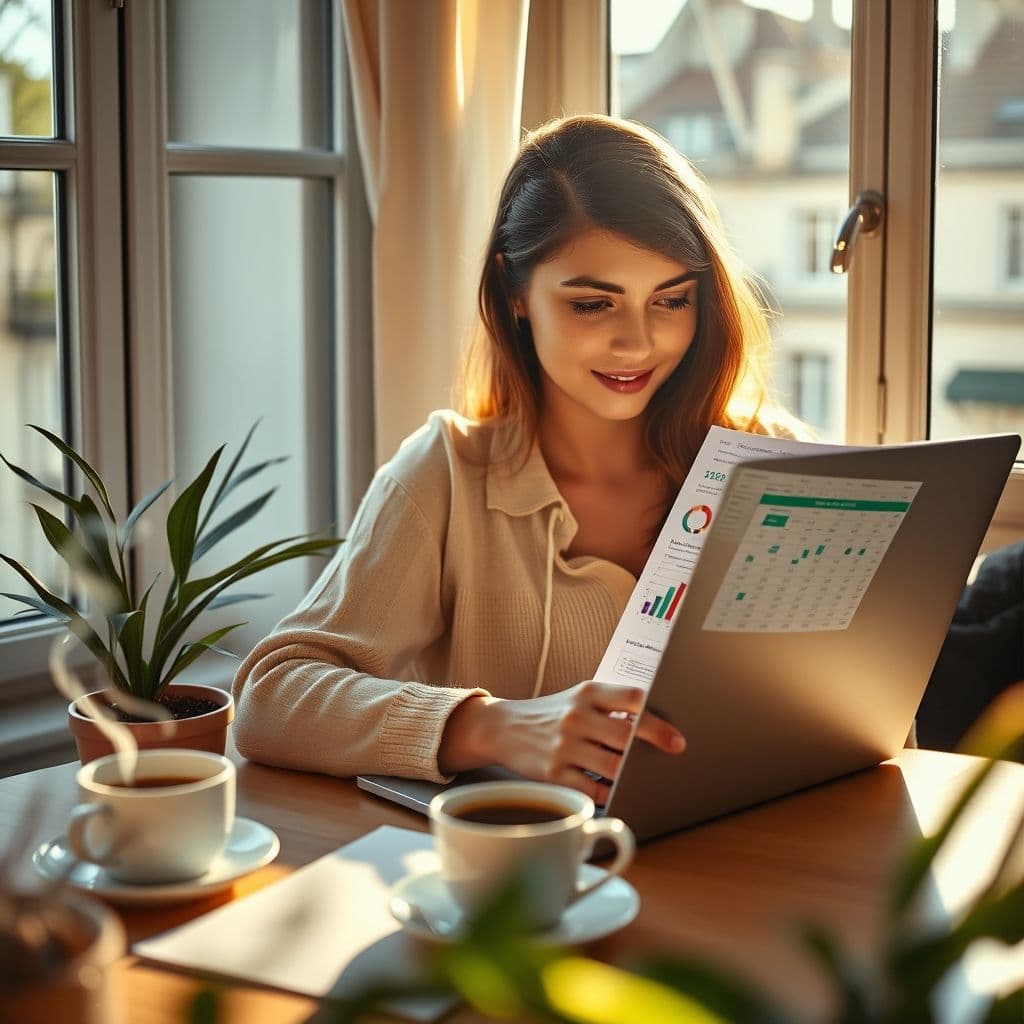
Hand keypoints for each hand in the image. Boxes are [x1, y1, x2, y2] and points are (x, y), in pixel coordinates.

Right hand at [441, 682, 684, 803]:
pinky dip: (608, 791)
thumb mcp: (578, 698)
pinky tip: (612, 788)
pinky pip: (593, 789)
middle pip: (627, 735)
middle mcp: (576, 716)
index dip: (657, 719)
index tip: (676, 738)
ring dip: (629, 773)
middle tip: (672, 752)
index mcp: (587, 692)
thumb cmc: (552, 713)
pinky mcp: (554, 773)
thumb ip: (611, 706)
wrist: (503, 727)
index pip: (632, 698)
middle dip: (653, 746)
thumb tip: (655, 727)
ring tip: (637, 774)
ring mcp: (564, 745)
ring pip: (613, 767)